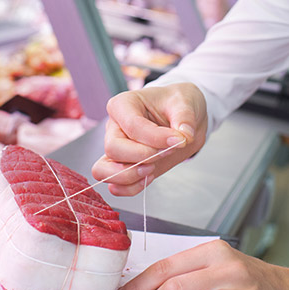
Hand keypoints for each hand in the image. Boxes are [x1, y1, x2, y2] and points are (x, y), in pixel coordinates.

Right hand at [91, 82, 207, 195]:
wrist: (180, 120)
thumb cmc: (176, 104)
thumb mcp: (185, 101)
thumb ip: (184, 118)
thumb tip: (184, 136)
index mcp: (123, 105)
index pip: (132, 125)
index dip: (155, 138)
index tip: (179, 140)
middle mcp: (114, 128)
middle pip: (113, 149)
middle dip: (141, 157)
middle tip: (165, 152)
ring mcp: (117, 150)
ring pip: (103, 170)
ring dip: (129, 176)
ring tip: (152, 169)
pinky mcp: (124, 167)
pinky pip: (115, 185)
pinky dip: (130, 188)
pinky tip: (149, 177)